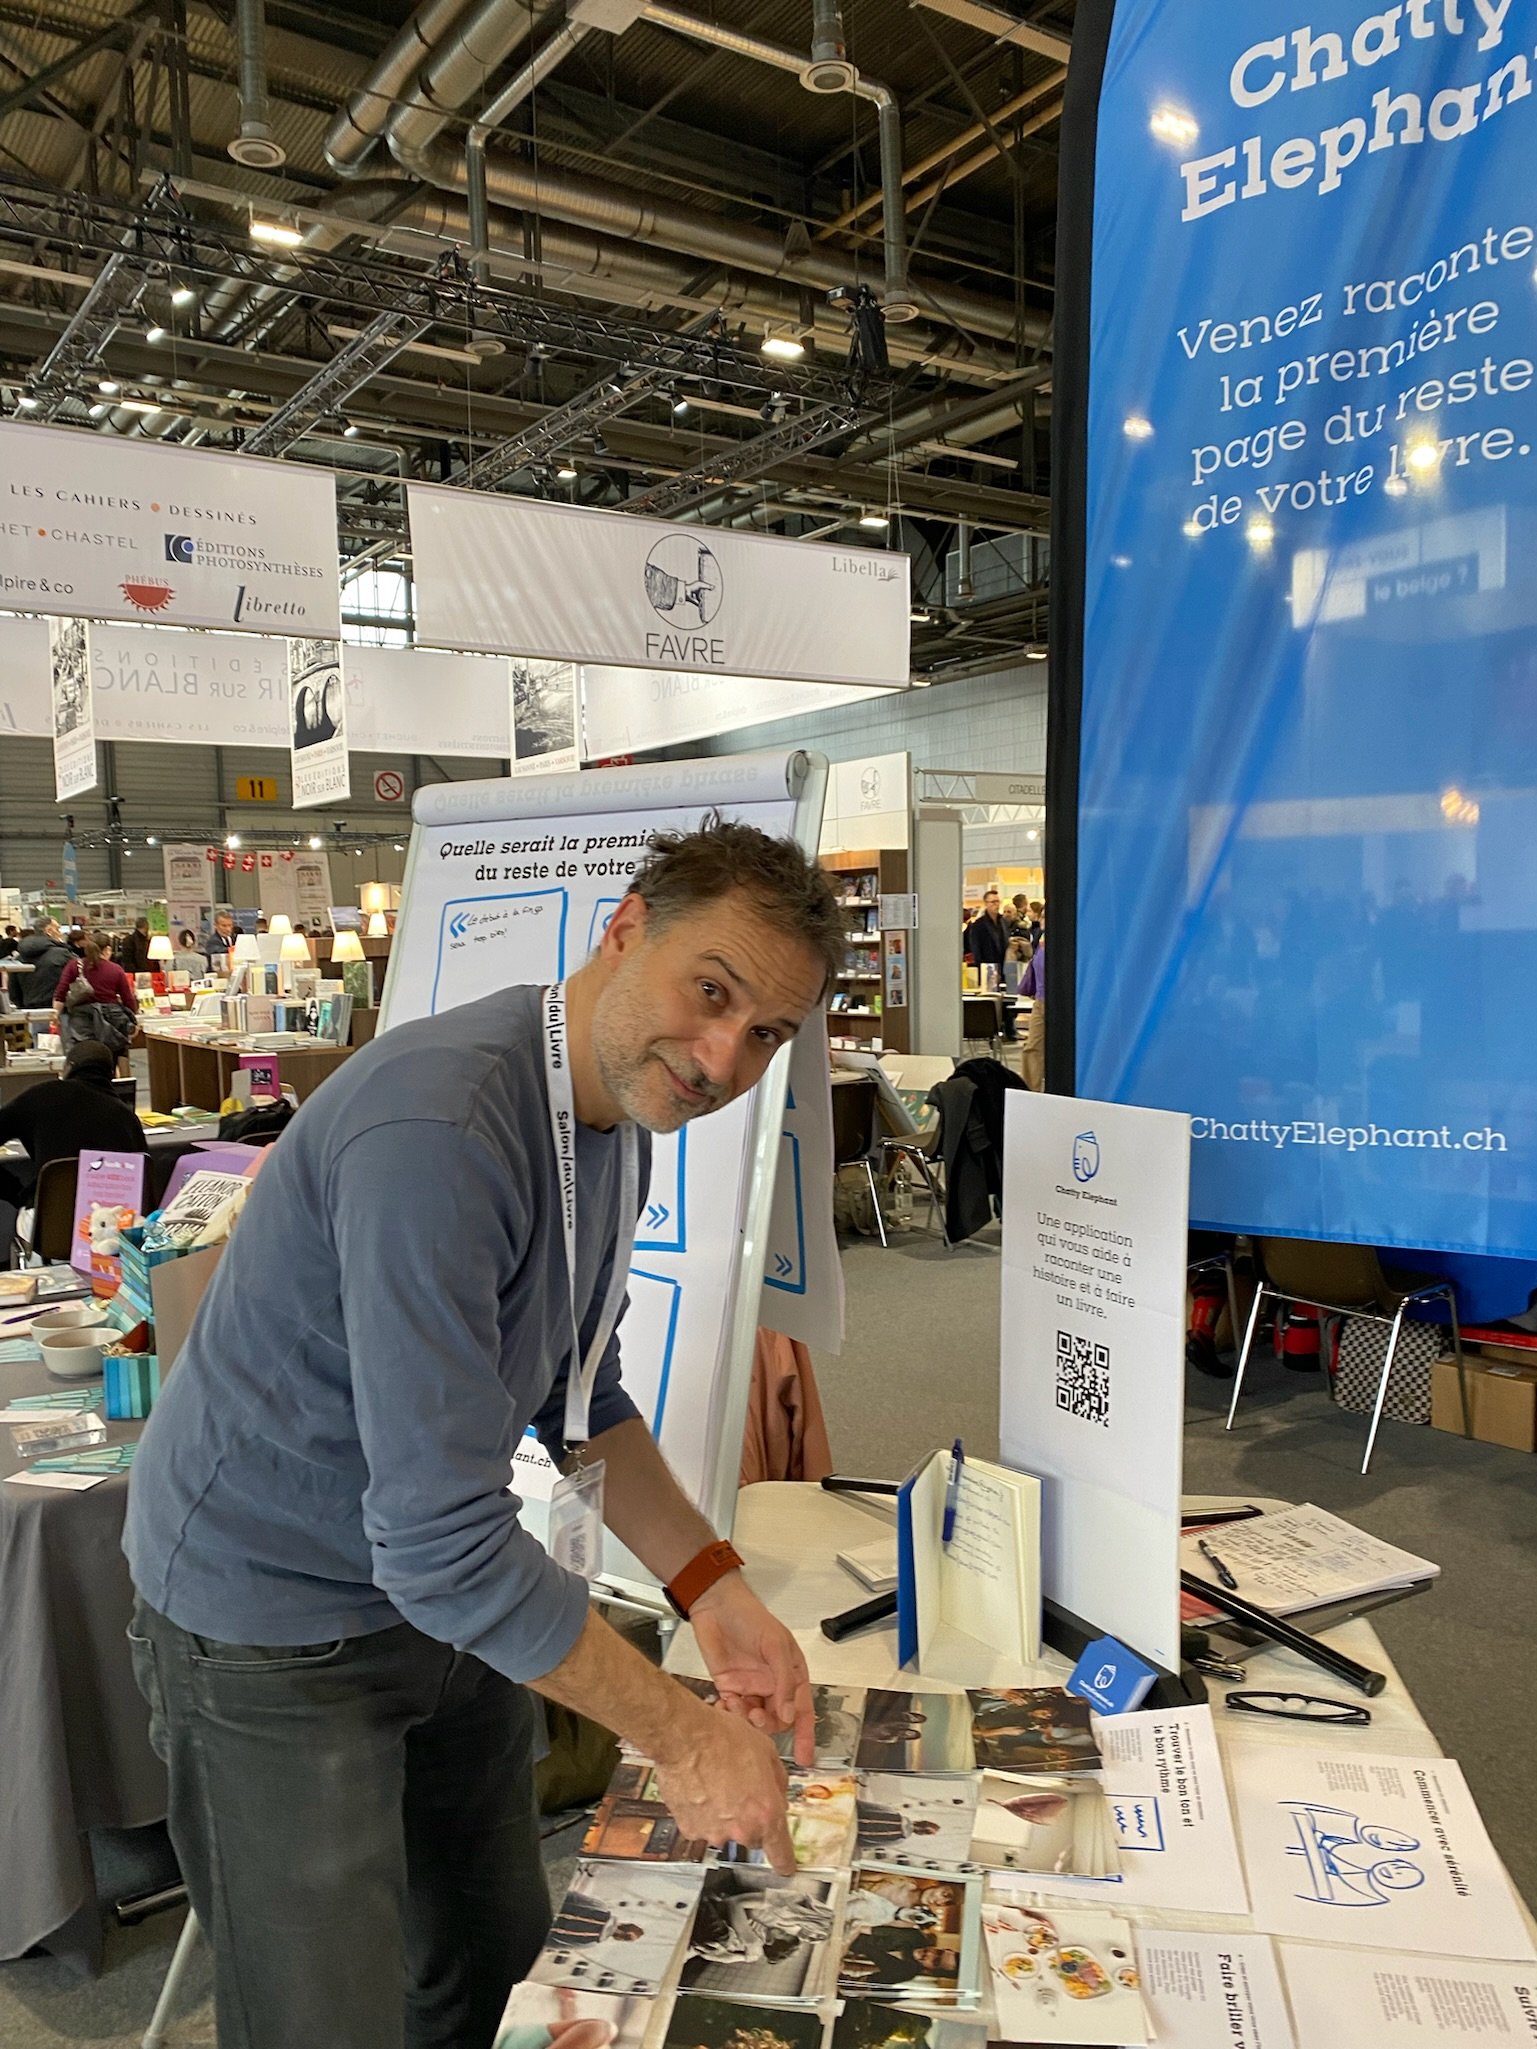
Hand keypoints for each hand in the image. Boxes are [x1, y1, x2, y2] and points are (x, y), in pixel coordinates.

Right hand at [651, 1696, 796, 1873]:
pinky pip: (702, 1826)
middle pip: (752, 1837)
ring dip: (723, 1814)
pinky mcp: (689, 1829)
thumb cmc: (724, 1738)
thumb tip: (777, 1793)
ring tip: (716, 1782)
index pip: (781, 1853)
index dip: (785, 1862)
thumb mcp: (766, 1751)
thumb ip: (778, 1781)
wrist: (685, 1736)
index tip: (786, 1867)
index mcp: (766, 1813)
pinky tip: (700, 1787)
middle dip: (749, 1819)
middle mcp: (741, 1829)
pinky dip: (702, 1812)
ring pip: (725, 1830)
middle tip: (739, 1789)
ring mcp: (713, 1832)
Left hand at [690, 1572, 814, 1766]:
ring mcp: (750, 1688)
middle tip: (758, 1716)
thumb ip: (784, 1682)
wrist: (715, 1606)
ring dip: (748, 1720)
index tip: (805, 1758)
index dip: (805, 1735)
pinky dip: (729, 1713)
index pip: (802, 1711)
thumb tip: (789, 1716)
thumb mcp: (776, 1645)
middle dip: (769, 1725)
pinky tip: (725, 1704)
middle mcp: (772, 1684)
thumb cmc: (751, 1617)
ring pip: (754, 1719)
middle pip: (777, 1719)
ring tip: (740, 1706)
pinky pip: (733, 1711)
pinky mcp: (729, 1688)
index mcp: (791, 1674)